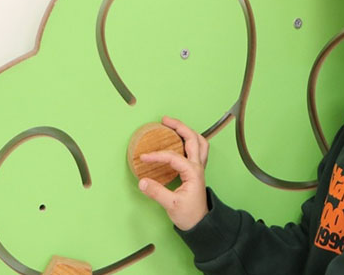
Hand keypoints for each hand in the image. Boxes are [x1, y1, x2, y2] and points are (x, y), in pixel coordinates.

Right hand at [138, 116, 209, 230]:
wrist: (201, 223)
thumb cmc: (189, 215)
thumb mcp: (171, 205)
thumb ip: (157, 192)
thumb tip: (142, 182)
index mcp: (193, 172)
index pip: (174, 157)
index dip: (158, 155)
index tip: (143, 157)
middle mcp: (198, 166)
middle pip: (193, 139)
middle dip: (180, 127)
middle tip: (165, 120)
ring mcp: (199, 167)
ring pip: (199, 141)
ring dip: (187, 131)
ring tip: (173, 125)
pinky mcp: (196, 170)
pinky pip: (197, 149)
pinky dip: (190, 140)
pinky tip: (180, 139)